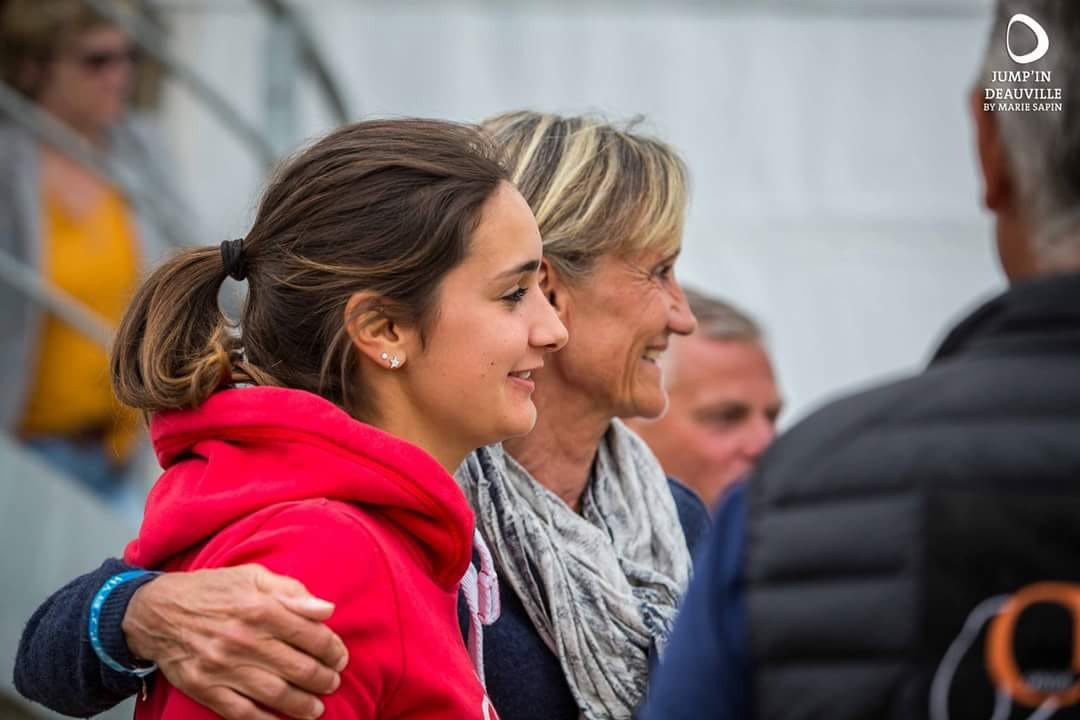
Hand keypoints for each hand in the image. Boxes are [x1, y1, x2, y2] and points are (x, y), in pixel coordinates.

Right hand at [122, 565, 347, 719]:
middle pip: (300, 669)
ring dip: (304, 705)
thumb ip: (293, 592)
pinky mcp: (205, 689)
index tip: (340, 657)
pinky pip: (242, 713)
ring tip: (316, 707)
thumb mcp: (253, 576)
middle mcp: (244, 640)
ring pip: (277, 695)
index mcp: (260, 609)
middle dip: (324, 679)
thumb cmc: (212, 590)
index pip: (312, 635)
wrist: (156, 611)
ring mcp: (224, 668)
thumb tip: (327, 610)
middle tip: (333, 682)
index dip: (333, 650)